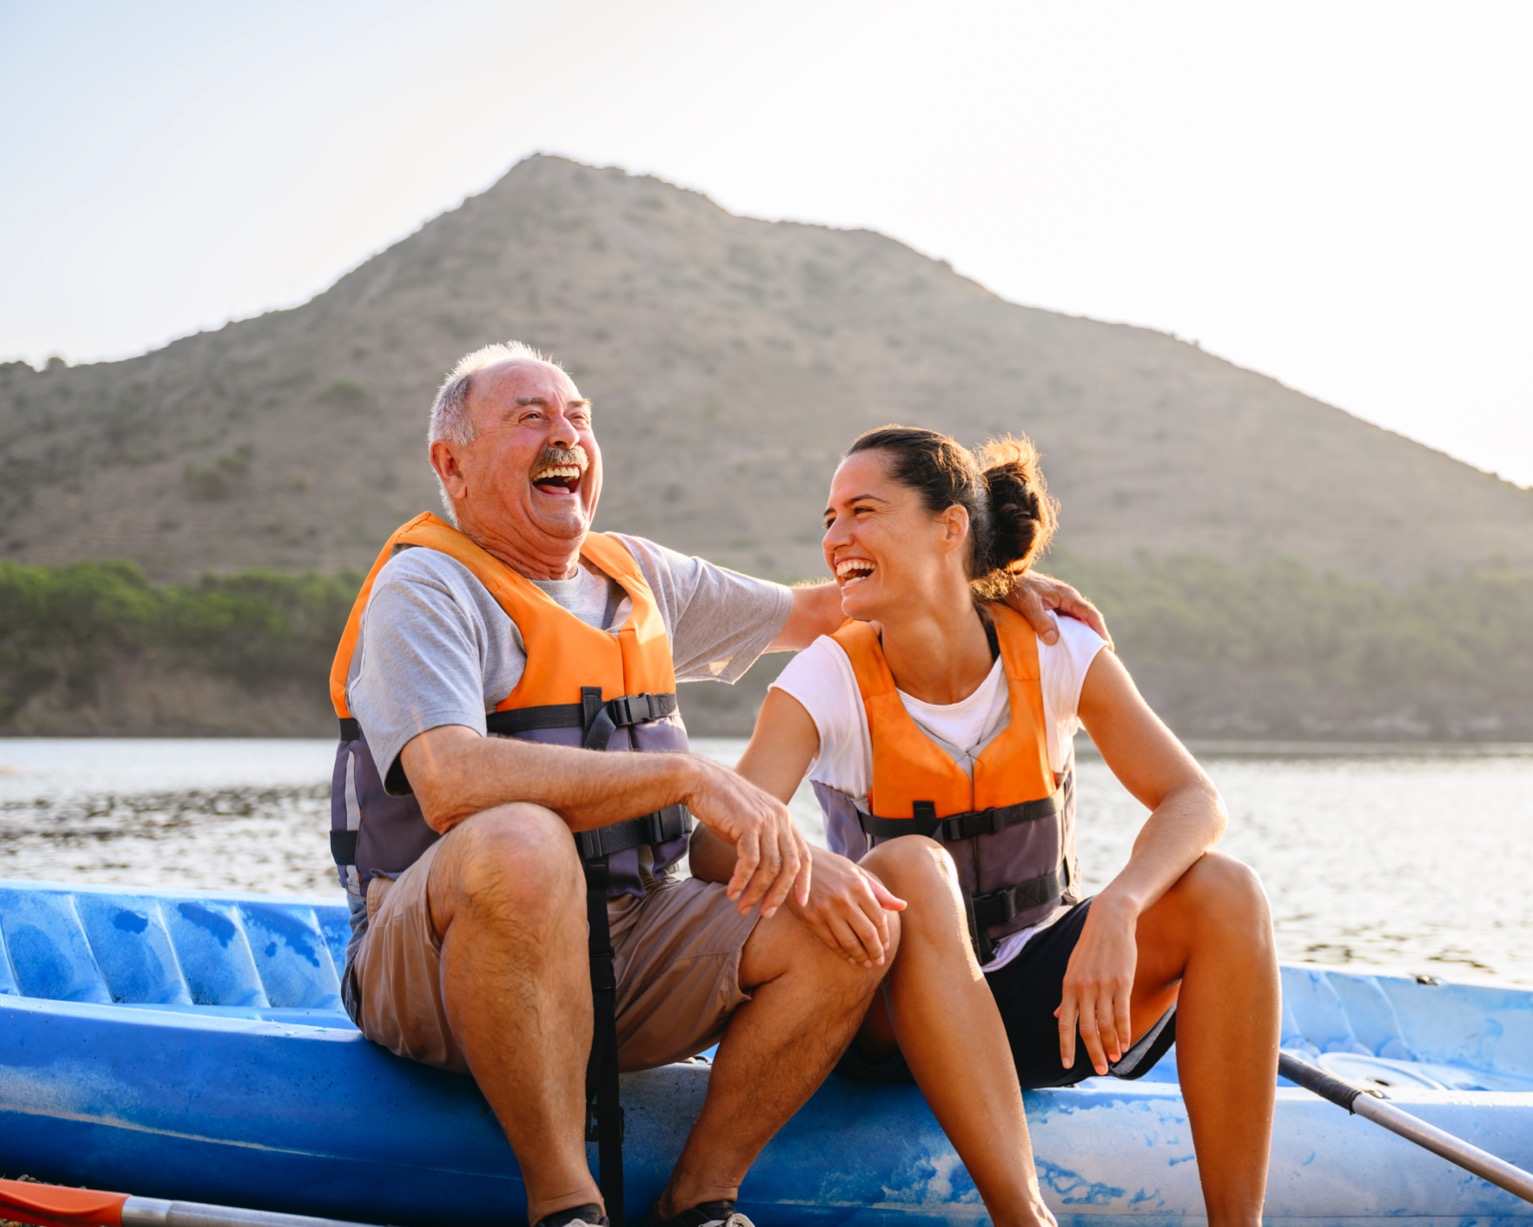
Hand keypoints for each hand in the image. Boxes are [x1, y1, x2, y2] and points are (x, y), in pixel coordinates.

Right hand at [682, 757, 810, 918]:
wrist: (701, 781)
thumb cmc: (723, 807)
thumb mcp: (752, 824)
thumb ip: (765, 844)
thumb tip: (770, 876)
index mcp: (786, 820)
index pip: (804, 856)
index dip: (803, 883)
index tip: (800, 905)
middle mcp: (781, 819)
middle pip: (790, 866)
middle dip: (778, 895)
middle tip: (765, 914)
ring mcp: (766, 820)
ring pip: (769, 867)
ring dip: (756, 892)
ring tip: (742, 908)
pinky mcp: (748, 823)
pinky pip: (750, 861)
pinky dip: (741, 881)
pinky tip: (732, 892)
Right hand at [791, 849, 905, 967]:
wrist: (796, 865)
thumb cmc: (831, 867)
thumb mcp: (857, 872)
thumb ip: (880, 892)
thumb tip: (903, 906)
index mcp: (858, 886)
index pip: (879, 918)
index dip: (885, 936)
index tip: (886, 946)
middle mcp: (844, 899)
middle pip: (868, 933)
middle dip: (876, 951)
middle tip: (879, 961)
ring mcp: (827, 910)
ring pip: (850, 942)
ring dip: (861, 956)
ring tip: (867, 963)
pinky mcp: (812, 920)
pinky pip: (832, 942)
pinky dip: (843, 953)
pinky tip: (850, 958)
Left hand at [1003, 571, 1112, 649]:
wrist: (1005, 576)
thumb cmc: (1017, 588)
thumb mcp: (1028, 604)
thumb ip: (1041, 621)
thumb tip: (1054, 640)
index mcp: (1067, 595)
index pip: (1090, 614)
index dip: (1100, 631)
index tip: (1107, 647)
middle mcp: (1068, 598)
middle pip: (1088, 619)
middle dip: (1097, 636)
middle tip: (1104, 656)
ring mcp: (1061, 602)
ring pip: (1079, 621)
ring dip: (1085, 636)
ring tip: (1091, 655)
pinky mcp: (1053, 607)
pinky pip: (1068, 622)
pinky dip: (1073, 634)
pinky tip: (1071, 646)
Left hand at [1055, 897, 1137, 1074]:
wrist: (1109, 921)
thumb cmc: (1090, 947)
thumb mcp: (1073, 969)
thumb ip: (1067, 995)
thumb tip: (1058, 1016)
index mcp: (1068, 986)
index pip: (1064, 1023)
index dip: (1065, 1045)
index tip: (1066, 1065)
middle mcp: (1083, 988)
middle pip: (1086, 1029)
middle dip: (1092, 1053)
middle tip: (1099, 1071)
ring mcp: (1103, 986)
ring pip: (1106, 1025)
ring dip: (1110, 1046)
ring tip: (1114, 1060)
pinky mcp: (1122, 983)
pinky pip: (1122, 1014)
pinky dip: (1124, 1033)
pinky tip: (1126, 1045)